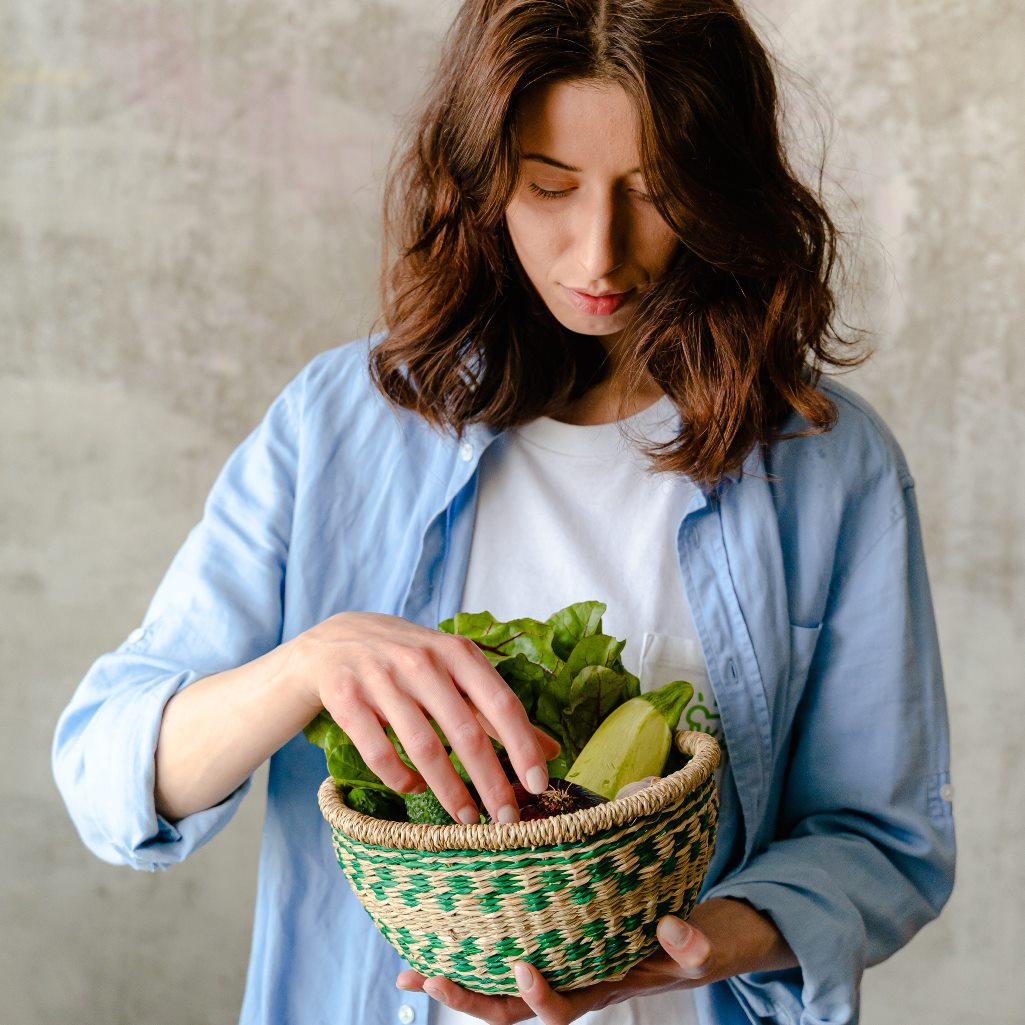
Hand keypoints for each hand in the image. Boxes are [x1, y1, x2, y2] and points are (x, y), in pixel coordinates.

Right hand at [285, 612, 560, 823]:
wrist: (334, 642)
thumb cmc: (410, 661)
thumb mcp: (455, 671)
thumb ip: (498, 710)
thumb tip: (552, 751)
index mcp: (456, 651)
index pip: (500, 702)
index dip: (522, 745)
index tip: (538, 785)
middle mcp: (421, 661)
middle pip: (464, 731)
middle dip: (490, 781)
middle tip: (506, 820)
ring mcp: (381, 679)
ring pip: (422, 747)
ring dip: (449, 790)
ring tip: (467, 819)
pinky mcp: (346, 699)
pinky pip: (379, 754)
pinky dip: (402, 780)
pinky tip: (415, 789)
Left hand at [395, 898, 796, 1023]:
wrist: (702, 938)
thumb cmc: (700, 944)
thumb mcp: (705, 945)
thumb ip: (693, 942)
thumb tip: (671, 926)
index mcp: (605, 986)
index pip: (563, 1007)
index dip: (539, 996)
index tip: (521, 967)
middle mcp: (575, 983)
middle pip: (514, 1010)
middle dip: (470, 999)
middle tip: (429, 975)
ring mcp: (564, 968)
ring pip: (503, 992)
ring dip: (460, 982)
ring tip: (413, 969)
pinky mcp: (558, 945)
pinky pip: (511, 955)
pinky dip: (477, 953)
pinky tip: (444, 934)